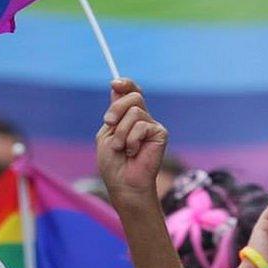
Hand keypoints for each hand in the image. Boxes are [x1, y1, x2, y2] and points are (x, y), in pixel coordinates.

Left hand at [96, 79, 167, 209]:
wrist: (123, 183)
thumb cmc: (113, 163)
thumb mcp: (107, 133)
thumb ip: (114, 112)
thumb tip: (116, 86)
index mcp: (128, 117)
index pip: (132, 93)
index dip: (126, 84)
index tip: (114, 84)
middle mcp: (143, 119)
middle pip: (134, 97)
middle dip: (117, 109)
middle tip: (109, 123)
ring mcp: (153, 126)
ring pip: (135, 112)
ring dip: (121, 132)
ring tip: (122, 148)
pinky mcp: (161, 133)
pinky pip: (142, 126)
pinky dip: (131, 140)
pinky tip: (133, 152)